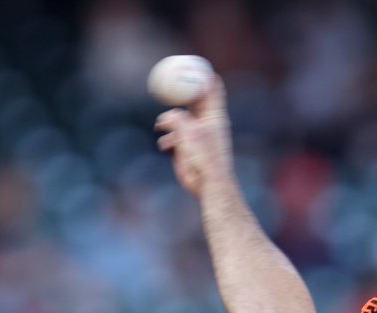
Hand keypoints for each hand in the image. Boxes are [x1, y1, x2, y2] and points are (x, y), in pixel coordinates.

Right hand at [154, 75, 233, 198]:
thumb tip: (168, 116)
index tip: (199, 64)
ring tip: (162, 126)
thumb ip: (178, 118)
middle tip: (168, 80)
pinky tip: (166, 145)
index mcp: (214, 117)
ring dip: (167, 121)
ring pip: (177, 119)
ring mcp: (194, 135)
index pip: (212, 91)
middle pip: (192, 101)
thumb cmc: (204, 158)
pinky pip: (171, 137)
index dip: (205, 77)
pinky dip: (166, 139)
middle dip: (181, 93)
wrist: (206, 184)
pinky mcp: (184, 148)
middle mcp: (205, 124)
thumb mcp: (190, 132)